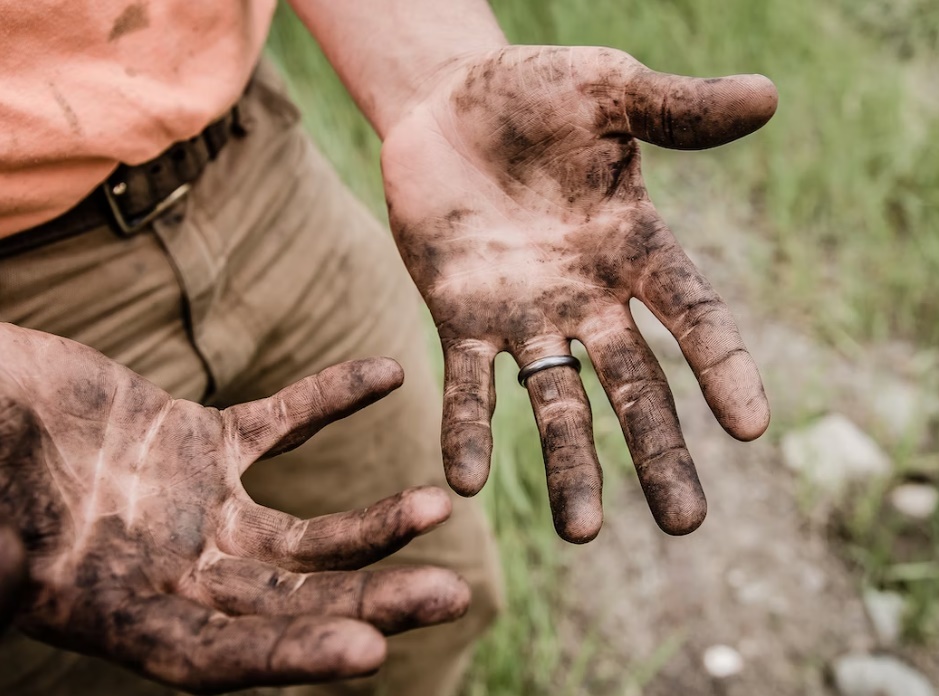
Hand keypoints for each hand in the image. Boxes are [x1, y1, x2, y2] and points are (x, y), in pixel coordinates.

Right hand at [0, 323, 468, 693]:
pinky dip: (331, 397)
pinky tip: (387, 373)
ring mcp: (197, 510)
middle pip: (290, 602)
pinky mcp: (203, 443)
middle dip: (369, 602)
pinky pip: (281, 422)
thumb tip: (11, 589)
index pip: (218, 655)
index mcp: (120, 613)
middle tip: (452, 597)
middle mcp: (174, 573)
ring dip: (372, 522)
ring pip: (304, 532)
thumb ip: (3, 566)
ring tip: (438, 506)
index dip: (290, 657)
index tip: (370, 653)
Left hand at [383, 46, 775, 541]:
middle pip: (634, 384)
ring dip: (569, 464)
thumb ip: (678, 109)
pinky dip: (467, 429)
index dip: (722, 366)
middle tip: (686, 524)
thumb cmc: (537, 92)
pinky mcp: (459, 316)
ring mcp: (525, 314)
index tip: (753, 426)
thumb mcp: (609, 89)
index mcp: (636, 246)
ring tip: (580, 533)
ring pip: (554, 401)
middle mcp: (589, 296)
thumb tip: (769, 95)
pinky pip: (466, 382)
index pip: (692, 313)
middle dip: (658, 451)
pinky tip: (464, 482)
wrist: (446, 103)